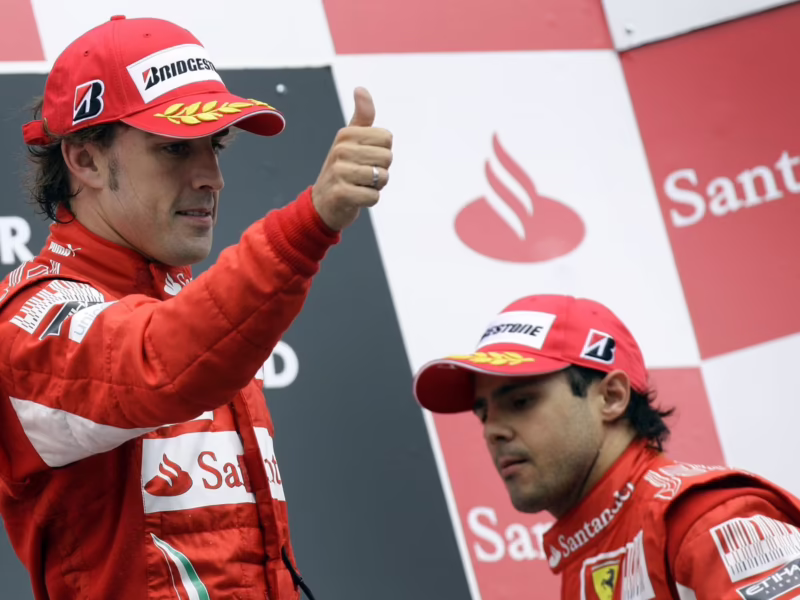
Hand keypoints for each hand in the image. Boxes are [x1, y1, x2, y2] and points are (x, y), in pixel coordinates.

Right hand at [311, 87, 392, 231]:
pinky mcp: (341, 193)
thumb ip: (362, 116)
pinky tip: (356, 197)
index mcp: (346, 134)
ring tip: (359, 186)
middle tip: (362, 175)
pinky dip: (369, 200)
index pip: (387, 138)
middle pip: (387, 158)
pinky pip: (373, 196)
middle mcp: (341, 150)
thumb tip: (361, 89)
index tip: (365, 158)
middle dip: (380, 170)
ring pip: (382, 177)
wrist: (323, 204)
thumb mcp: (350, 141)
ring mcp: (339, 172)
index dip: (382, 152)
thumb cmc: (342, 170)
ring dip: (375, 187)